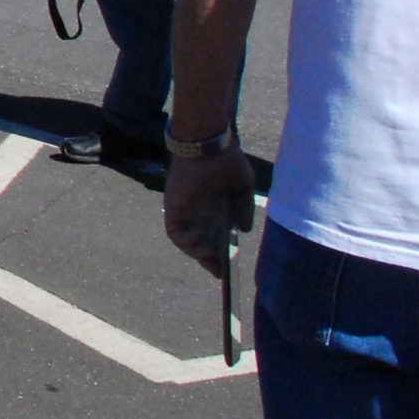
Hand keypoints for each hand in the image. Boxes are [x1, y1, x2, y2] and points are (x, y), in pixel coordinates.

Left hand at [163, 146, 254, 278]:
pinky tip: (201, 245)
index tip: (228, 269)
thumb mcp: (242, 187)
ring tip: (213, 257)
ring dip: (198, 253)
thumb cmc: (226, 161)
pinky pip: (175, 233)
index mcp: (213, 207)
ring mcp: (185, 211)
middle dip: (209, 260)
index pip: (213, 236)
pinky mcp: (174, 208)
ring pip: (187, 242)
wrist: (208, 145)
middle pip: (200, 244)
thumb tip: (244, 230)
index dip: (219, 254)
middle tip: (221, 272)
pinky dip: (187, 243)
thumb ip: (244, 208)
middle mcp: (197, 212)